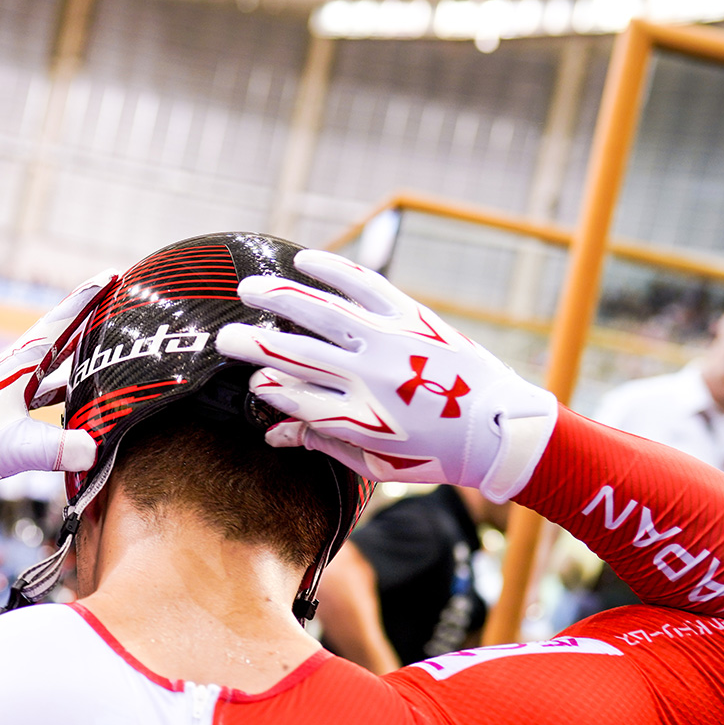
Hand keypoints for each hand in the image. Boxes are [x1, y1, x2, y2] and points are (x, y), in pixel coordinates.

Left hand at [0, 271, 113, 506]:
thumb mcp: (12, 448)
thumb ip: (53, 448)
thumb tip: (92, 448)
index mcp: (18, 365)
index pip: (60, 323)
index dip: (87, 299)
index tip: (112, 273)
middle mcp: (15, 367)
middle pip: (60, 333)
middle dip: (89, 315)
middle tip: (118, 295)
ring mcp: (9, 384)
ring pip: (53, 358)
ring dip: (79, 348)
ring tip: (108, 339)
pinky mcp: (5, 402)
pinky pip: (45, 383)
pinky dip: (66, 381)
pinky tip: (81, 392)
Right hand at [213, 250, 557, 501]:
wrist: (499, 429)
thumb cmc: (434, 455)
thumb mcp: (377, 463)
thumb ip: (325, 443)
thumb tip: (275, 432)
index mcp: (360, 420)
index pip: (297, 398)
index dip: (268, 389)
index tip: (253, 383)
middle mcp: (372, 378)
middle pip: (298, 356)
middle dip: (255, 346)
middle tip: (224, 339)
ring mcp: (391, 342)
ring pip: (324, 312)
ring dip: (281, 299)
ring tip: (248, 290)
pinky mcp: (412, 317)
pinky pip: (365, 285)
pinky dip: (332, 270)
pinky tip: (303, 261)